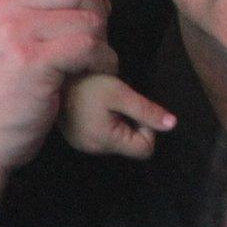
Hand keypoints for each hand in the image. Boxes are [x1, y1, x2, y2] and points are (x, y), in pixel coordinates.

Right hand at [59, 71, 176, 159]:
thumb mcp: (121, 93)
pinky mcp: (78, 138)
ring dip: (120, 122)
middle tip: (120, 103)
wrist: (55, 77)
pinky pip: (104, 137)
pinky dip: (107, 123)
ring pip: (119, 141)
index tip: (136, 109)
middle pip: (132, 146)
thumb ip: (147, 111)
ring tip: (107, 103)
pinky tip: (97, 107)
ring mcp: (85, 146)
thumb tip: (172, 124)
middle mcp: (96, 150)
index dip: (148, 129)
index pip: (145, 150)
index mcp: (107, 141)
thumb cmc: (88, 83)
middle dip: (133, 124)